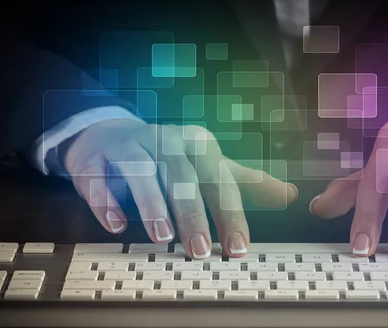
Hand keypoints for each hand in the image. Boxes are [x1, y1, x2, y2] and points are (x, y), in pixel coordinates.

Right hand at [59, 119, 297, 256]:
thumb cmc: (171, 157)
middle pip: (182, 177)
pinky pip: (99, 179)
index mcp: (197, 145)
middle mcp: (165, 141)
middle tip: (201, 252)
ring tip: (162, 237)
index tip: (238, 249)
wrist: (113, 135)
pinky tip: (116, 224)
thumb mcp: (210, 165)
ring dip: (152, 204)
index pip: (219, 180)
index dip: (230, 214)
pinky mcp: (95, 158)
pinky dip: (107, 201)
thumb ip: (246, 182)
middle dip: (193, 214)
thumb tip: (291, 195)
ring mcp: (129, 146)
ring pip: (141, 171)